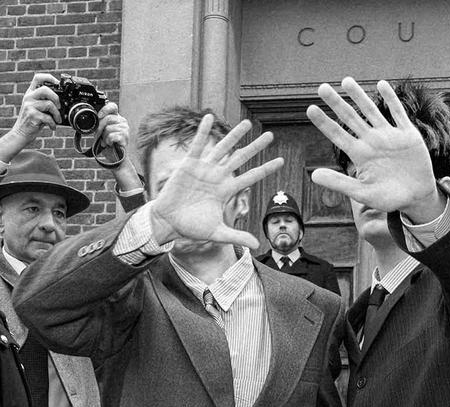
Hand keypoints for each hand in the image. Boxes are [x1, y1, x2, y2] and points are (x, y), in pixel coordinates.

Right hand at [0, 73, 61, 162]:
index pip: (38, 78)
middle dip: (56, 98)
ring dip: (57, 114)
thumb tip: (63, 100)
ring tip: (57, 120)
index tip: (58, 84)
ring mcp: (29, 106)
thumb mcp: (37, 107)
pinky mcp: (32, 116)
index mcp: (30, 93)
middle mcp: (28, 97)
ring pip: (49, 104)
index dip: (49, 78)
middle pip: (45, 89)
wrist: (21, 133)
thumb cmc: (32, 120)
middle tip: (59, 107)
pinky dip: (53, 123)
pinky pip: (48, 117)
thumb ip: (45, 100)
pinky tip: (52, 127)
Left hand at [96, 102, 128, 150]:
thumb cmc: (108, 143)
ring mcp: (125, 129)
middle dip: (100, 128)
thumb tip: (95, 118)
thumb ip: (100, 123)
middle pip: (108, 118)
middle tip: (99, 135)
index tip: (99, 116)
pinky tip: (110, 144)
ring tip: (107, 141)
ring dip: (104, 137)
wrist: (115, 157)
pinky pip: (111, 136)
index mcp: (117, 118)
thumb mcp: (102, 130)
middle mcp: (123, 122)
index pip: (112, 106)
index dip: (105, 109)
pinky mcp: (125, 137)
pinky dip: (108, 141)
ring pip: (108, 128)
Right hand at [150, 114, 282, 248]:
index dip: (266, 169)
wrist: (168, 223)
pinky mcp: (188, 165)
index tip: (281, 161)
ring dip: (234, 135)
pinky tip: (209, 117)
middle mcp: (217, 177)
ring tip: (247, 123)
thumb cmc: (191, 227)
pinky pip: (196, 145)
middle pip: (241, 158)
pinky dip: (202, 132)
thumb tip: (258, 246)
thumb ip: (236, 236)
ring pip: (222, 148)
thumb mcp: (216, 233)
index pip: (250, 177)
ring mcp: (203, 169)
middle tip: (270, 135)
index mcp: (226, 191)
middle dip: (255, 147)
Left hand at [306, 77, 440, 220]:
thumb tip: (313, 176)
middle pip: (350, 118)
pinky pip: (398, 113)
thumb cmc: (389, 199)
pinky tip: (381, 85)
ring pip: (371, 111)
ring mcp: (389, 136)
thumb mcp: (362, 194)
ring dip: (359, 96)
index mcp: (359, 155)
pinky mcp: (407, 134)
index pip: (337, 135)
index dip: (324, 122)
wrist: (417, 197)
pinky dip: (391, 99)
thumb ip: (339, 183)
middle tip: (321, 87)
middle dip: (336, 103)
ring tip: (346, 81)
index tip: (310, 108)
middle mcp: (371, 142)